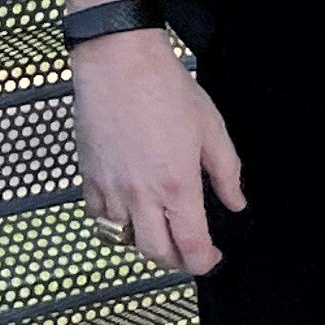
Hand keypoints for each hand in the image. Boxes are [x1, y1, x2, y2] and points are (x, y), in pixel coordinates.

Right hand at [68, 30, 246, 274]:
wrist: (119, 63)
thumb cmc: (166, 88)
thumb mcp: (211, 127)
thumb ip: (226, 172)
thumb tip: (236, 203)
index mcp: (177, 185)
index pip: (191, 247)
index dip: (205, 262)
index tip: (212, 258)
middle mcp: (141, 196)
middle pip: (157, 254)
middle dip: (177, 260)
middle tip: (188, 248)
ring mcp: (111, 190)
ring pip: (126, 241)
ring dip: (146, 242)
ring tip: (161, 229)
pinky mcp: (89, 179)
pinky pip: (100, 220)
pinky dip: (116, 225)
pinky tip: (129, 211)